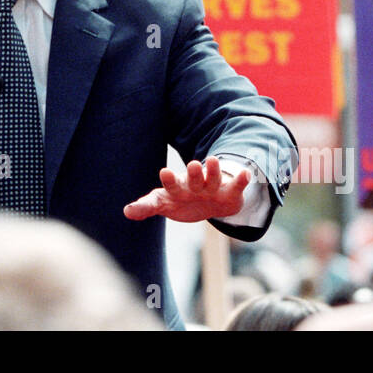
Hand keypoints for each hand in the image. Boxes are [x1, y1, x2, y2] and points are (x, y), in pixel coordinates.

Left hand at [123, 156, 249, 222]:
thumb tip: (126, 211)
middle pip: (194, 179)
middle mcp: (195, 185)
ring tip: (214, 160)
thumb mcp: (163, 204)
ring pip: (213, 179)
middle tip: (192, 164)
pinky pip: (236, 186)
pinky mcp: (230, 193)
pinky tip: (246, 173)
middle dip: (193, 173)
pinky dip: (241, 180)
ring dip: (214, 171)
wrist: (208, 202)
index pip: (171, 184)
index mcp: (178, 188)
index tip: (164, 172)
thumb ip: (146, 206)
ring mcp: (213, 187)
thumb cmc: (180, 201)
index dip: (168, 180)